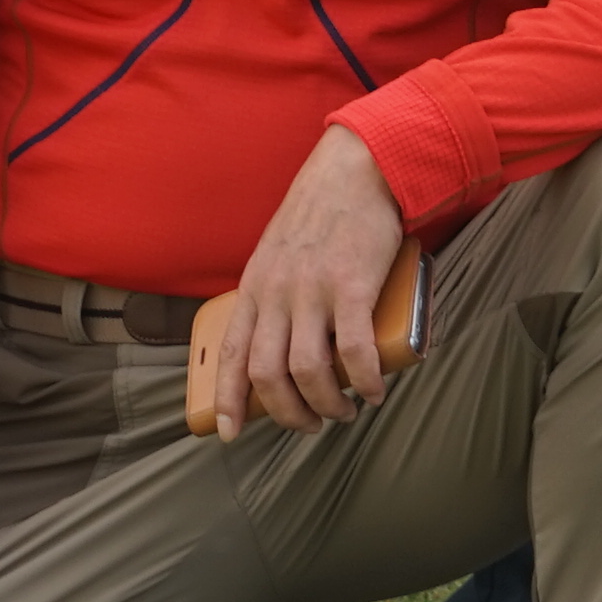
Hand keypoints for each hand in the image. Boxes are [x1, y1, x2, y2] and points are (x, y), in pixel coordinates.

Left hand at [206, 124, 410, 433]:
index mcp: (256, 287)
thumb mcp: (278, 252)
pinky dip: (364, 380)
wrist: (358, 168)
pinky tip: (374, 392)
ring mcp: (313, 291)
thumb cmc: (323, 211)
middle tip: (310, 425)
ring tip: (344, 412)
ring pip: (307, 370)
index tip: (229, 432)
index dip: (228, 401)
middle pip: (268, 375)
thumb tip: (284, 338)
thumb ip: (274, 292)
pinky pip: (355, 350)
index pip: (232, 354)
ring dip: (326, 404)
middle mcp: (277, 293)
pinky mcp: (353, 286)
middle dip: (288, 413)